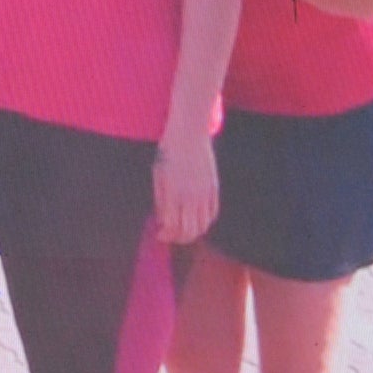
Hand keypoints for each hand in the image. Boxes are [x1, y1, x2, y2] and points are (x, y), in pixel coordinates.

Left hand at [152, 123, 219, 247]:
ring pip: (203, 226)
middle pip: (189, 232)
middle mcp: (191, 196)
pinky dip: (205, 221)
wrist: (189, 133)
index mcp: (173, 193)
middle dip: (179, 238)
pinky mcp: (214, 188)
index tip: (160, 234)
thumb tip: (163, 220)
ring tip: (183, 228)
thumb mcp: (158, 174)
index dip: (166, 235)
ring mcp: (205, 193)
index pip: (172, 226)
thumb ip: (160, 199)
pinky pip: (213, 213)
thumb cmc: (168, 152)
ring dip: (193, 232)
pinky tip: (196, 218)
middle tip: (172, 235)